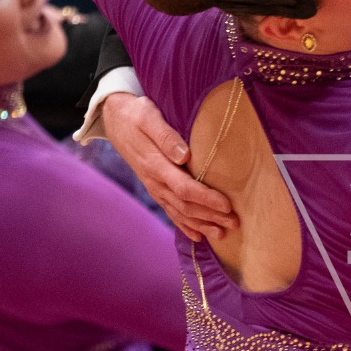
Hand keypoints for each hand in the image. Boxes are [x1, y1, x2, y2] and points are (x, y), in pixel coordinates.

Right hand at [102, 93, 235, 240]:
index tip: (227, 205)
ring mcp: (154, 188)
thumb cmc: (136, 114)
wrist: (115, 120)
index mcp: (155, 165)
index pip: (184, 188)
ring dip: (201, 225)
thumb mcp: (149, 117)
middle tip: (235, 223)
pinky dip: (185, 225)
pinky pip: (170, 211)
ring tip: (222, 235)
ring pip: (179, 212)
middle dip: (211, 216)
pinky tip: (199, 236)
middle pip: (185, 205)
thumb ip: (166, 136)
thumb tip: (184, 156)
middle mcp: (154, 181)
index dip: (206, 199)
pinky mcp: (155, 189)